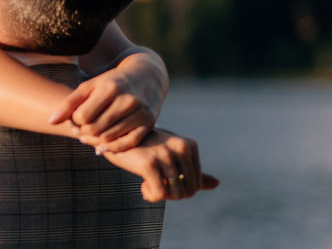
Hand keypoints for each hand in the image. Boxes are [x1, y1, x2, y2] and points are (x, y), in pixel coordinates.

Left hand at [50, 68, 160, 151]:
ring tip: (88, 137)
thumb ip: (70, 103)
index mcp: (110, 87)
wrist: (147, 76)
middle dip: (84, 132)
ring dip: (95, 141)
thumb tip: (51, 121)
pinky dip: (112, 148)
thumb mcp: (90, 86)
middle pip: (95, 128)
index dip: (75, 121)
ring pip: (109, 137)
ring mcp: (140, 112)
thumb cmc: (111, 82)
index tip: (74, 120)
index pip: (83, 116)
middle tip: (80, 132)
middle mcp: (127, 99)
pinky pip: (127, 143)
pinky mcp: (149, 123)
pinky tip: (102, 146)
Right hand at [101, 128, 219, 201]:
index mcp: (189, 145)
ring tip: (148, 186)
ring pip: (176, 194)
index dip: (180, 189)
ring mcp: (165, 154)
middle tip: (156, 186)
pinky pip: (160, 194)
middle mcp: (180, 147)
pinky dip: (152, 196)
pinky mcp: (149, 163)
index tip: (164, 181)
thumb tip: (217, 184)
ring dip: (161, 195)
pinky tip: (143, 188)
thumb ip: (193, 170)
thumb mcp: (170, 155)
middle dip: (172, 195)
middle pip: (189, 191)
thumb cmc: (144, 147)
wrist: (114, 136)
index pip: (196, 183)